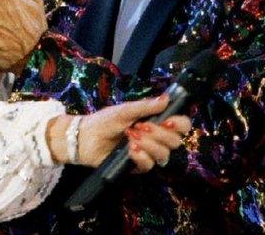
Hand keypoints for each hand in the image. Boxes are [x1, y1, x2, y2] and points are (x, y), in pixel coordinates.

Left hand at [47, 95, 191, 169]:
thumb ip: (145, 107)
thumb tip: (166, 99)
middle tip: (140, 127)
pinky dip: (141, 156)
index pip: (180, 124)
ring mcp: (147, 153)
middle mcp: (155, 138)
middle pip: (175, 141)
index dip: (180, 124)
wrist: (84, 137)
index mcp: (155, 122)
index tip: (168, 121)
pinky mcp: (137, 166)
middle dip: (160, 133)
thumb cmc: (104, 121)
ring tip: (130, 136)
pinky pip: (149, 165)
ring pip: (164, 154)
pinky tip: (130, 149)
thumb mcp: (124, 110)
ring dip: (149, 144)